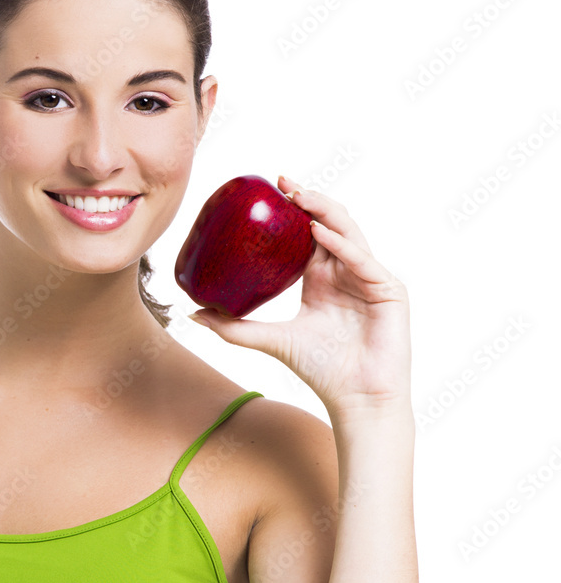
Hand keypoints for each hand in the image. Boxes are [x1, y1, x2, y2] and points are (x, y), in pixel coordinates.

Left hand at [188, 176, 410, 415]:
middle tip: (282, 183)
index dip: (294, 211)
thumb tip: (192, 313)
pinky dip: (340, 244)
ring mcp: (370, 279)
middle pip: (331, 224)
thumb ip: (233, 328)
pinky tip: (318, 232)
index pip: (310, 234)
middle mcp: (347, 272)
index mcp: (323, 279)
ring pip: (349, 233)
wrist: (355, 398)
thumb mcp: (270, 340)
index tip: (270, 192)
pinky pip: (362, 260)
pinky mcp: (389, 290)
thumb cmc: (320, 371)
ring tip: (298, 198)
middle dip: (309, 200)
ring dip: (324, 211)